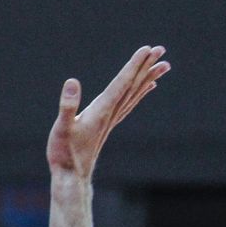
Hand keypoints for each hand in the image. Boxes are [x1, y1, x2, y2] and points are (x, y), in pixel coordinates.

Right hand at [46, 46, 168, 177]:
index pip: (121, 83)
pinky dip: (140, 93)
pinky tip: (148, 87)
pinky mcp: (107, 125)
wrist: (71, 177)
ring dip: (148, 78)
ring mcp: (110, 120)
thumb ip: (67, 106)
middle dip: (146, 66)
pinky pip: (129, 104)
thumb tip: (72, 82)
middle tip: (161, 50)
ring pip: (134, 94)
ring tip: (164, 65)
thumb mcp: (61, 128)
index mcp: (101, 111)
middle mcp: (110, 114)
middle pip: (133, 86)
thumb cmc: (64, 153)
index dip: (134, 65)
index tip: (147, 49)